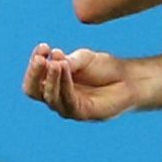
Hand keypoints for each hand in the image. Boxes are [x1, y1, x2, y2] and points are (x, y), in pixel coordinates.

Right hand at [23, 43, 137, 120]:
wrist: (129, 79)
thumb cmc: (104, 68)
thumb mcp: (83, 58)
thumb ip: (68, 61)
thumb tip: (52, 60)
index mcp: (52, 84)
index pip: (33, 78)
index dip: (34, 64)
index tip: (43, 47)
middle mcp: (56, 98)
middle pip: (32, 91)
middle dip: (34, 73)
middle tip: (41, 57)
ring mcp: (68, 108)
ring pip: (50, 96)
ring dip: (51, 77)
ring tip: (57, 61)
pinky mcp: (82, 113)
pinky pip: (67, 100)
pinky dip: (64, 83)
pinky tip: (64, 67)